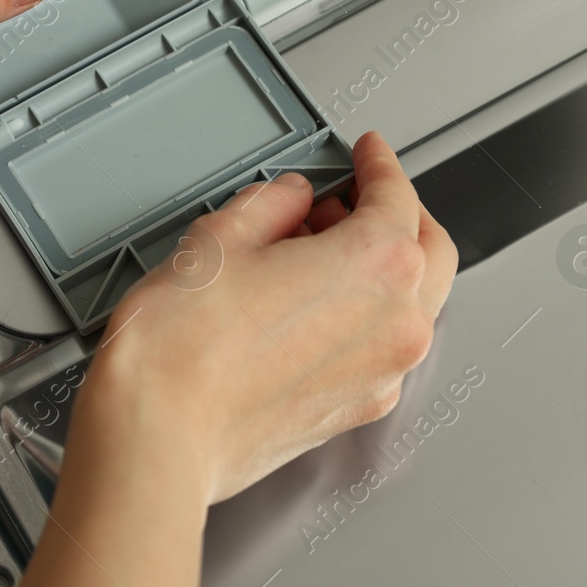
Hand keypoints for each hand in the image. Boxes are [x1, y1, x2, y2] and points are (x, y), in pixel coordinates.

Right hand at [74, 131, 457, 504]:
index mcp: (376, 266)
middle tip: (347, 197)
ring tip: (311, 251)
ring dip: (380, 266)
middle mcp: (396, 323)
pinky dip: (363, 313)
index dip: (380, 163)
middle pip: (429, 250)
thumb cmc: (181, 348)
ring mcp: (382, 374)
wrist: (157, 434)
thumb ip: (272, 206)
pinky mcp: (355, 409)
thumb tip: (288, 201)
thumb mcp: (220, 237)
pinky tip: (305, 302)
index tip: (368, 153)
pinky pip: (382, 346)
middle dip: (396, 214)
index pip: (399, 196)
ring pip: (412, 302)